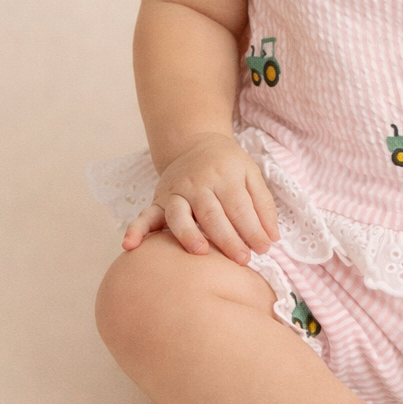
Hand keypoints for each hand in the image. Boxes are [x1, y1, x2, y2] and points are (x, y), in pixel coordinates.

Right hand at [122, 133, 278, 263]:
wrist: (195, 143)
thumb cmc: (228, 165)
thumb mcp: (251, 174)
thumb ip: (263, 205)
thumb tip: (272, 238)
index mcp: (224, 176)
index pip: (239, 206)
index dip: (252, 229)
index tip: (263, 249)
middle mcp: (197, 183)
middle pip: (212, 214)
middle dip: (227, 238)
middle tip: (242, 259)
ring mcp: (175, 192)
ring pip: (179, 215)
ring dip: (187, 234)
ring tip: (199, 252)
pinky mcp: (158, 200)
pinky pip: (144, 215)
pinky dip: (136, 230)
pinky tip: (130, 245)